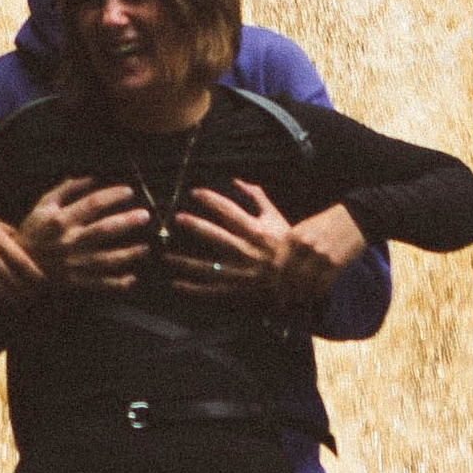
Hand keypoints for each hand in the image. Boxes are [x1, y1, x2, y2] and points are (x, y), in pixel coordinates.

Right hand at [0, 209, 45, 310]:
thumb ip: (10, 234)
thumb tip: (28, 244)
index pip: (25, 263)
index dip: (37, 277)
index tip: (43, 283)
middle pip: (15, 282)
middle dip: (27, 293)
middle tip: (33, 297)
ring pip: (0, 293)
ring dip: (11, 301)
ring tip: (18, 303)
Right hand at [19, 178, 152, 292]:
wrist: (19, 264)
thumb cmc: (33, 231)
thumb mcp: (43, 206)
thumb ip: (65, 190)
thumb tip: (90, 178)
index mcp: (61, 220)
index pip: (92, 204)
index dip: (113, 196)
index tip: (129, 192)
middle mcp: (69, 241)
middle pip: (104, 230)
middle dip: (127, 222)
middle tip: (145, 216)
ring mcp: (73, 263)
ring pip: (106, 259)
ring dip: (128, 254)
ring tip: (146, 248)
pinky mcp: (75, 280)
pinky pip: (99, 283)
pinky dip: (116, 283)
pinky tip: (132, 278)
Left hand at [167, 185, 366, 309]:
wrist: (307, 275)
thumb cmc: (289, 243)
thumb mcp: (276, 218)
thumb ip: (257, 198)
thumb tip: (238, 181)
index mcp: (257, 230)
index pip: (229, 210)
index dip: (210, 199)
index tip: (194, 192)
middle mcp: (249, 251)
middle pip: (216, 235)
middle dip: (194, 226)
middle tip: (175, 219)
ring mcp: (244, 273)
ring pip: (209, 265)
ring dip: (185, 261)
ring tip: (165, 256)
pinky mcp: (242, 291)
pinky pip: (215, 291)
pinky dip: (195, 289)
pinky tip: (177, 284)